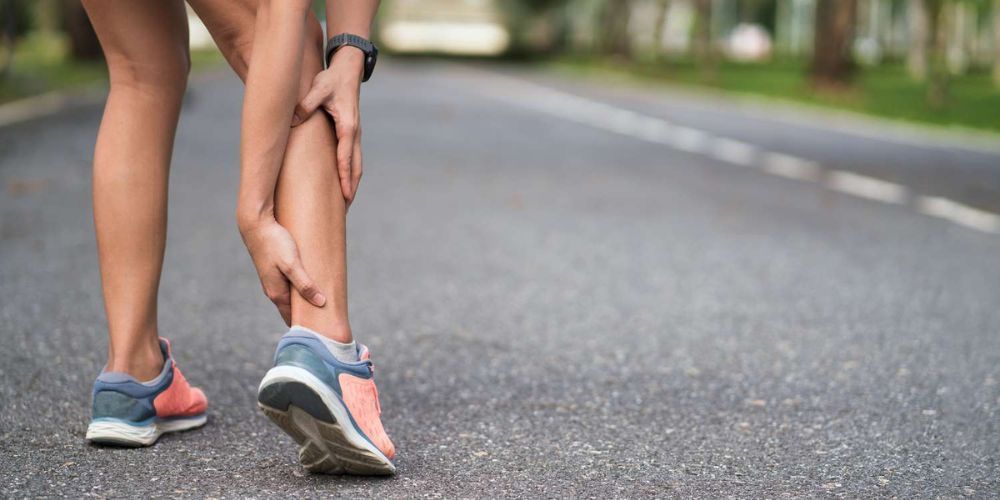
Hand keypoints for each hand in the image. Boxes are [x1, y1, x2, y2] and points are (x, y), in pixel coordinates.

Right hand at [238, 217, 325, 324]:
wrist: (256, 225)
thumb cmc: (274, 243)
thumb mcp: (292, 264)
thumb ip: (305, 284)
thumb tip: (320, 303)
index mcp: (277, 294)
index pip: (293, 319)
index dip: (307, 326)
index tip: (322, 331)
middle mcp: (274, 291)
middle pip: (294, 310)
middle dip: (309, 315)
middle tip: (328, 319)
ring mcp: (274, 281)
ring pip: (293, 297)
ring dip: (306, 301)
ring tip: (325, 304)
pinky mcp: (276, 271)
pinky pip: (292, 286)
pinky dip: (303, 289)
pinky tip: (314, 285)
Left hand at [293, 48, 364, 207]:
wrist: (348, 70)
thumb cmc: (332, 80)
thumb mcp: (317, 89)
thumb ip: (305, 104)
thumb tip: (292, 120)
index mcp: (348, 127)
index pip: (346, 158)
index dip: (345, 178)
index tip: (345, 196)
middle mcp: (354, 134)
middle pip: (356, 168)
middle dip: (351, 189)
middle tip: (345, 210)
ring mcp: (354, 136)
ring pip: (356, 166)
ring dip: (351, 184)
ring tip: (344, 204)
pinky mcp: (350, 135)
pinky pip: (351, 159)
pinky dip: (349, 174)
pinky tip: (341, 184)